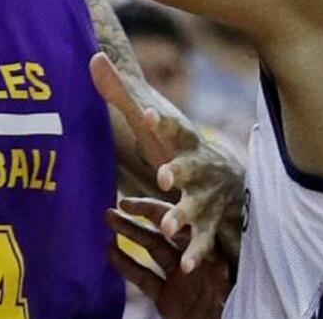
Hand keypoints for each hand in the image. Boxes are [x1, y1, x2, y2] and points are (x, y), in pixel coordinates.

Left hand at [91, 53, 244, 269]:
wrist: (229, 179)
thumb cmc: (178, 147)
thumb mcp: (151, 121)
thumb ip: (120, 93)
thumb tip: (93, 56)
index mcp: (181, 142)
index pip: (170, 127)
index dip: (159, 120)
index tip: (148, 112)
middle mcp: (195, 169)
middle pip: (187, 168)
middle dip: (176, 171)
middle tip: (161, 175)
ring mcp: (205, 198)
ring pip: (194, 208)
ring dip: (182, 216)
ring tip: (169, 226)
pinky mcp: (209, 226)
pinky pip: (203, 242)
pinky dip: (195, 253)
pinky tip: (185, 266)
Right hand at [107, 201, 230, 318]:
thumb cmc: (226, 312)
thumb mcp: (223, 289)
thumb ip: (211, 268)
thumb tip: (201, 243)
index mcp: (211, 258)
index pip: (186, 226)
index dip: (163, 213)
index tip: (142, 203)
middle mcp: (196, 264)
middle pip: (166, 234)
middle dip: (140, 218)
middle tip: (116, 206)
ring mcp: (181, 282)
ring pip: (151, 251)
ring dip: (129, 234)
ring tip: (107, 219)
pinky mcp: (168, 300)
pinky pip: (145, 278)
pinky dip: (127, 265)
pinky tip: (109, 251)